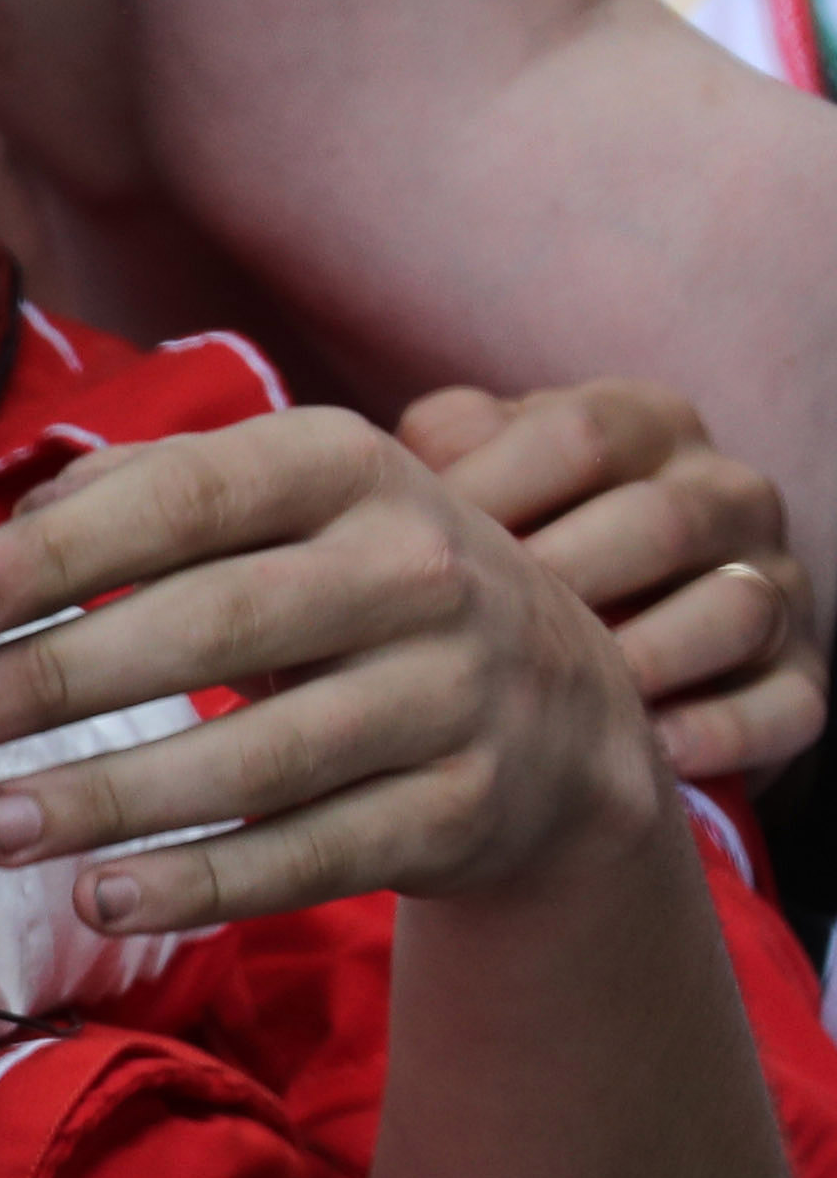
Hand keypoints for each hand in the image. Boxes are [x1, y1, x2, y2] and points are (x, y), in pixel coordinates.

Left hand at [0, 405, 673, 933]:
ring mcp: (456, 695)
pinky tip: (100, 897)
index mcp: (350, 468)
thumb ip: (149, 492)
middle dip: (60, 677)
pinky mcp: (467, 810)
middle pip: (216, 626)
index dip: (59, 554)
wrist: (561, 710)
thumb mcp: (283, 505)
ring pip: (262, 757)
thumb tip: (8, 529)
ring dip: (111, 798)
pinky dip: (200, 883)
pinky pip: (314, 857)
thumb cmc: (353, 587)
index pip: (188, 499)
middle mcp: (420, 570)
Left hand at [403, 378, 819, 786]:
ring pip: (736, 606)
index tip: (403, 558)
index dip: (489, 493)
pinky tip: (650, 754)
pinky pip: (788, 700)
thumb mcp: (478, 482)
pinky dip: (723, 729)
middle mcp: (726, 492)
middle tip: (467, 643)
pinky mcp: (804, 673)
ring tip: (558, 704)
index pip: (580, 435)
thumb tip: (383, 466)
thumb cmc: (512, 545)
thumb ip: (439, 456)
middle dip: (561, 583)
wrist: (607, 643)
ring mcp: (777, 581)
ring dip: (645, 657)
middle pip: (661, 521)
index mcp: (642, 424)